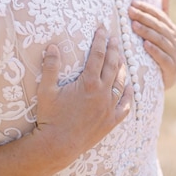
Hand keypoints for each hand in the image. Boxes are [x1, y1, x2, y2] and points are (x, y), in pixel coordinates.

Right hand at [35, 27, 131, 168]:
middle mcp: (102, 94)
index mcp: (88, 83)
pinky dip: (128, 95)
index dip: (100, 41)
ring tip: (122, 58)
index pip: (97, 55)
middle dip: (114, 50)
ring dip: (122, 68)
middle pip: (112, 65)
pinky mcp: (110, 122)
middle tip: (115, 38)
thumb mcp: (46, 90)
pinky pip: (124, 106)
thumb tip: (52, 46)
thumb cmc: (50, 117)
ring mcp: (108, 108)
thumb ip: (50, 66)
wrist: (58, 145)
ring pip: (120, 83)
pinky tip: (129, 88)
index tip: (102, 29)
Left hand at [129, 0, 175, 88]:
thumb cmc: (160, 49)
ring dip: (147, 32)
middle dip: (144, 18)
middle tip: (130, 12)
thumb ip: (162, 11)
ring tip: (134, 26)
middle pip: (159, 26)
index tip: (132, 3)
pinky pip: (163, 58)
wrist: (165, 78)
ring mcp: (174, 54)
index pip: (159, 15)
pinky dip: (155, 51)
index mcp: (170, 29)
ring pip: (160, 40)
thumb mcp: (160, 30)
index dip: (147, 8)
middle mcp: (174, 40)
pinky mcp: (172, 68)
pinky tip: (145, 45)